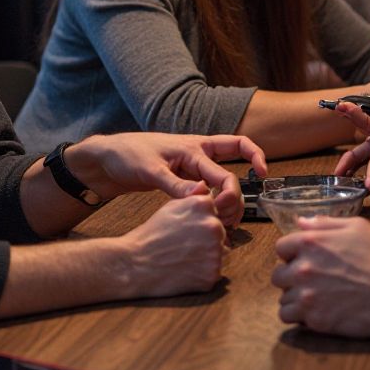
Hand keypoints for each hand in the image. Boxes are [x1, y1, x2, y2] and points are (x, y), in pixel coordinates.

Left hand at [73, 133, 267, 228]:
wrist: (110, 157)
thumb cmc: (128, 156)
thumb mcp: (150, 170)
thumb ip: (175, 184)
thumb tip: (201, 194)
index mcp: (193, 148)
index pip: (224, 170)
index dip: (236, 187)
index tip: (259, 185)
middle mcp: (198, 154)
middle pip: (232, 169)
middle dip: (236, 195)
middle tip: (230, 218)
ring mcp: (192, 165)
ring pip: (222, 178)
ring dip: (228, 198)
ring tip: (226, 220)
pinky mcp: (185, 176)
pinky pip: (209, 186)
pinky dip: (215, 200)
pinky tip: (212, 216)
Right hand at [114, 190, 226, 297]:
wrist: (135, 264)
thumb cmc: (151, 235)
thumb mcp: (172, 207)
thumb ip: (195, 200)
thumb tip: (212, 197)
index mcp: (205, 205)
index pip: (215, 213)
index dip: (201, 223)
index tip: (188, 231)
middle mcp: (214, 226)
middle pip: (219, 233)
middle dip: (206, 240)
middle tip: (184, 246)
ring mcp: (215, 251)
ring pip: (218, 252)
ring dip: (206, 256)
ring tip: (183, 258)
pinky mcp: (212, 274)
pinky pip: (214, 272)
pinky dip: (202, 274)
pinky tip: (185, 270)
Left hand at [272, 217, 369, 336]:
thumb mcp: (356, 227)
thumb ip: (324, 223)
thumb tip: (301, 222)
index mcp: (310, 243)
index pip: (281, 248)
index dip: (292, 253)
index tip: (304, 259)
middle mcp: (303, 268)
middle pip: (278, 275)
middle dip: (291, 276)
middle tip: (310, 280)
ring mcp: (307, 296)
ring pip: (283, 298)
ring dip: (295, 297)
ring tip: (314, 297)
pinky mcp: (314, 319)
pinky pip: (289, 318)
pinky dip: (297, 316)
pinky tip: (313, 311)